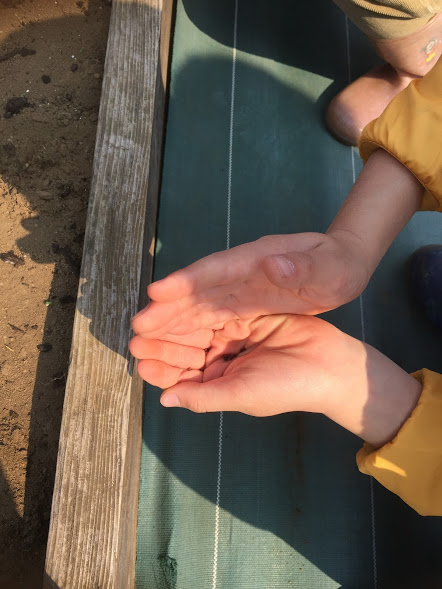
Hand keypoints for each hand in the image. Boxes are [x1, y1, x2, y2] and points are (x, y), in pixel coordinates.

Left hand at [130, 314, 421, 447]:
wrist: (329, 366)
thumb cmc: (286, 387)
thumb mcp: (241, 395)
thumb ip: (203, 397)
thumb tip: (164, 400)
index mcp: (221, 381)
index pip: (184, 377)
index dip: (161, 371)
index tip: (139, 363)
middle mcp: (223, 358)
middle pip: (186, 350)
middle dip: (161, 345)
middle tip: (136, 338)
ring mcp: (234, 335)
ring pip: (196, 329)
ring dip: (173, 326)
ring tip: (149, 322)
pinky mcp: (246, 313)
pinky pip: (217, 311)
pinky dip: (198, 310)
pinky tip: (177, 305)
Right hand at [132, 150, 422, 339]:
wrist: (345, 264)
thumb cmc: (339, 263)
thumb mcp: (330, 266)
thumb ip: (303, 266)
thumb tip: (272, 264)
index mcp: (259, 259)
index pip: (216, 268)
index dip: (186, 280)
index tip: (156, 292)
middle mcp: (244, 272)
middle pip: (200, 289)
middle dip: (170, 307)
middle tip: (138, 326)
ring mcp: (244, 287)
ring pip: (203, 305)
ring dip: (176, 321)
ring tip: (148, 339)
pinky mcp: (248, 302)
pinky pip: (216, 317)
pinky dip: (196, 330)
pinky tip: (181, 345)